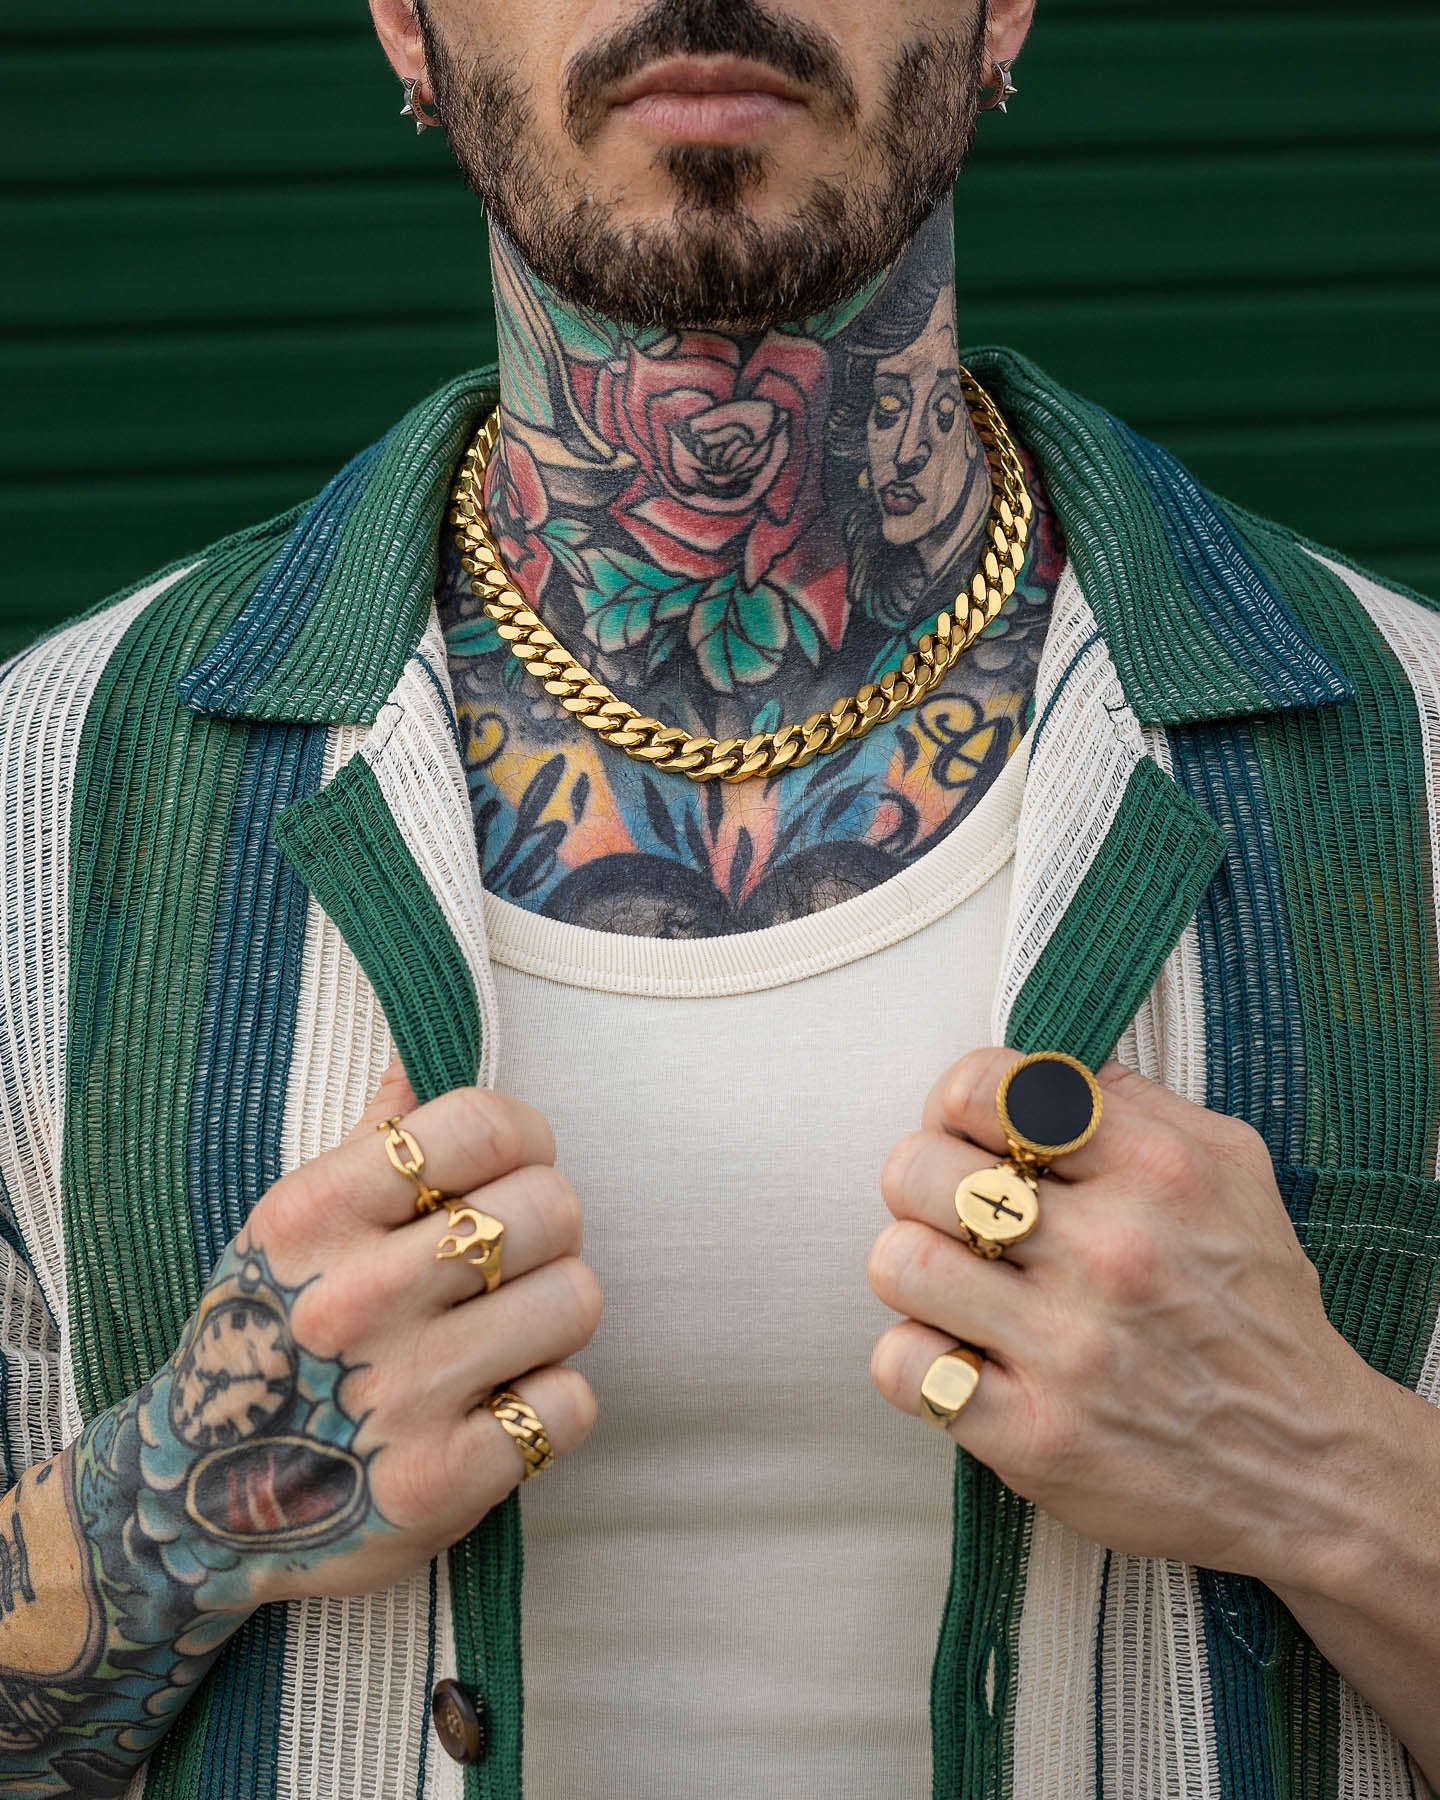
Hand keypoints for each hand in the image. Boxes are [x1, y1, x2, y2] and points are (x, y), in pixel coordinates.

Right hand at [133, 1058, 601, 1611]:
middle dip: (548, 1232)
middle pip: (549, 1208)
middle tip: (510, 1263)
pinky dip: (550, 1406)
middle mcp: (354, 1299)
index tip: (515, 1168)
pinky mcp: (442, 1481)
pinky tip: (498, 1409)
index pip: (480, 1125)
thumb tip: (420, 1054)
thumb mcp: (290, 1230)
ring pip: (577, 1299)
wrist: (195, 1509)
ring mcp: (400, 1394)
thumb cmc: (265, 1339)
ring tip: (505, 1334)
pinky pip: (571, 1404)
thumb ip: (370, 1143)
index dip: (526, 1137)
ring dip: (556, 1316)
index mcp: (314, 1216)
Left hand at [867, 1047, 1382, 1587]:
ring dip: (917, 1275)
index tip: (974, 1141)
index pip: (984, 1087)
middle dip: (925, 1190)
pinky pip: (904, 1367)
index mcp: (1157, 1168)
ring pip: (899, 1262)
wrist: (1314, 1467)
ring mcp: (1072, 1349)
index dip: (954, 1107)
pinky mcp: (1037, 1438)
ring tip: (962, 1292)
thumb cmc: (1254, 1304)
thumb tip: (1031, 1067)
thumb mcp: (1230, 1168)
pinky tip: (966, 1361)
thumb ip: (1130, 1102)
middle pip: (917, 1170)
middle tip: (963, 1222)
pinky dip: (918, 1363)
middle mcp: (1114, 1252)